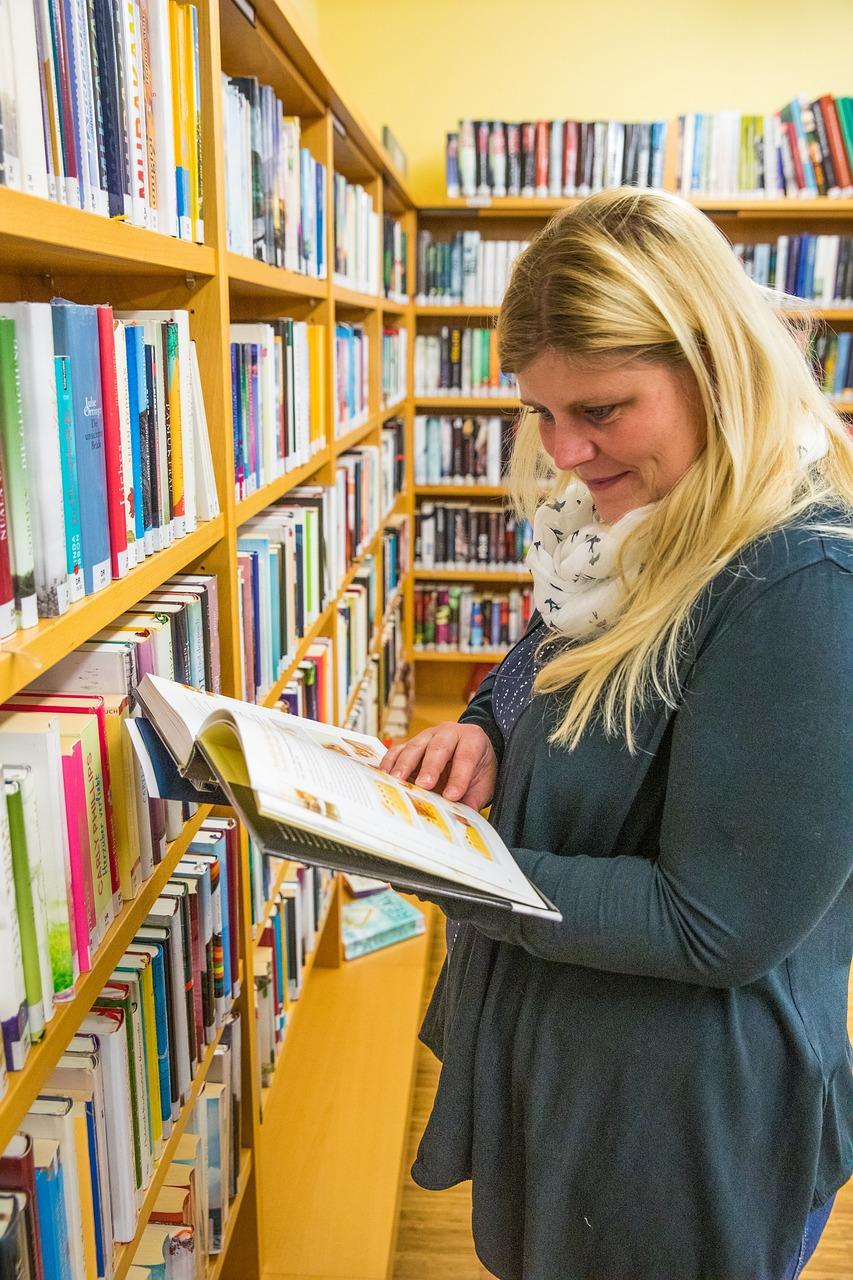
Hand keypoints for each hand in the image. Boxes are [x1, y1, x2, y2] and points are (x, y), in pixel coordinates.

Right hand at [380, 722, 497, 810]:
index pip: (466, 756)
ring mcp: (427, 736)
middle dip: (430, 767)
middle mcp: (449, 733)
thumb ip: (473, 800)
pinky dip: (390, 762)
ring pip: (415, 746)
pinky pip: (398, 750)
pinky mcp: (410, 744)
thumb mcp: (482, 783)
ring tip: (398, 781)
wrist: (470, 752)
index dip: (459, 777)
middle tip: (424, 786)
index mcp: (472, 739)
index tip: (452, 796)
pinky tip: (385, 776)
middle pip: (439, 747)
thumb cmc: (476, 769)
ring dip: (405, 764)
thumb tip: (462, 821)